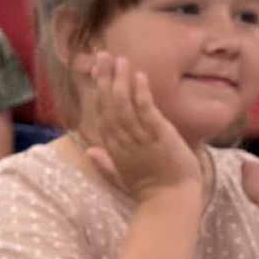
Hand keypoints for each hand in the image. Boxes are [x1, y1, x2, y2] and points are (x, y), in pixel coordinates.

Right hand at [77, 52, 200, 200]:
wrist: (169, 202)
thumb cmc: (149, 191)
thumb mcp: (121, 176)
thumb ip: (104, 162)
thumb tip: (89, 151)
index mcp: (112, 148)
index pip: (101, 114)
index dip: (98, 90)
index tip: (96, 71)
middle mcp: (122, 140)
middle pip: (108, 104)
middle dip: (105, 79)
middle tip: (102, 56)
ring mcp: (139, 138)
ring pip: (124, 105)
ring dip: (121, 81)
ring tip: (121, 60)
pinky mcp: (158, 137)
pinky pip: (146, 111)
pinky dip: (141, 94)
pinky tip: (140, 77)